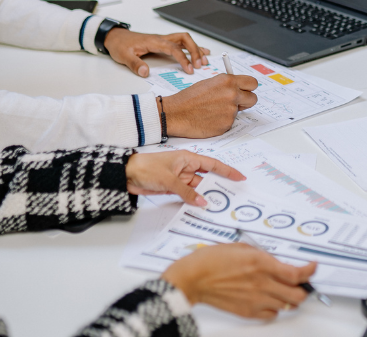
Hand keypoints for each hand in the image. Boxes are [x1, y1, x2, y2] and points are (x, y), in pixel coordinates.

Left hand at [104, 28, 209, 77]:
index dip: (183, 58)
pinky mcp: (163, 42)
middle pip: (185, 39)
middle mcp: (161, 39)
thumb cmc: (120, 45)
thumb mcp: (124, 56)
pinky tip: (201, 51)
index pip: (174, 48)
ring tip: (205, 60)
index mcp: (154, 41)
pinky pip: (181, 42)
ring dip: (196, 48)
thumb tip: (145, 72)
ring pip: (185, 39)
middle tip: (201, 64)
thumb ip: (135, 64)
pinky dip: (193, 47)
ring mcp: (163, 40)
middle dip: (195, 51)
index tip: (189, 69)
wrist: (116, 37)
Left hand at [125, 150, 243, 205]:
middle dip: (219, 186)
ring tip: (219, 205)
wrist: (127, 174)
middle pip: (207, 178)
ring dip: (206, 196)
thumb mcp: (169, 180)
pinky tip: (201, 207)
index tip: (239, 177)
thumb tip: (202, 202)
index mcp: (188, 158)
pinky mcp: (173, 188)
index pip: (213, 165)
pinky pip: (188, 195)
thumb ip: (186, 192)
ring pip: (198, 188)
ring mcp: (180, 179)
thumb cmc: (147, 168)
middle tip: (232, 196)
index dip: (227, 171)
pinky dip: (194, 201)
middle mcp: (187, 168)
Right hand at [162, 73, 258, 137]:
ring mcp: (230, 111)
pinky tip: (210, 118)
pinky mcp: (227, 124)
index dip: (249, 88)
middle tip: (236, 103)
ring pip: (239, 112)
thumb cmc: (189, 98)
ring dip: (231, 111)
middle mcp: (232, 95)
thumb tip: (239, 88)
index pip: (253, 83)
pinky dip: (223, 121)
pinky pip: (230, 122)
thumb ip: (227, 85)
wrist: (176, 113)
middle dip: (246, 101)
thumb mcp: (210, 83)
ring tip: (213, 110)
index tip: (246, 91)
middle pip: (253, 99)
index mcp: (228, 81)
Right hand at [162, 244, 316, 318]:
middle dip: (305, 288)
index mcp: (261, 263)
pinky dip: (276, 308)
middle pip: (297, 295)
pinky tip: (272, 299)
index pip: (296, 274)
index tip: (313, 267)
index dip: (310, 271)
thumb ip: (263, 255)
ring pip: (287, 306)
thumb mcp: (243, 247)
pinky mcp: (247, 312)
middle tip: (304, 282)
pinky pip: (272, 315)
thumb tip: (275, 261)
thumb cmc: (212, 260)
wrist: (195, 278)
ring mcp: (255, 300)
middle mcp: (262, 283)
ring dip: (291, 298)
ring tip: (287, 289)